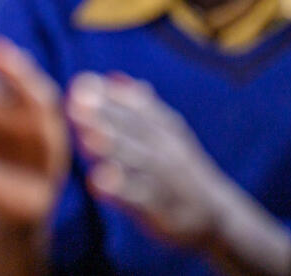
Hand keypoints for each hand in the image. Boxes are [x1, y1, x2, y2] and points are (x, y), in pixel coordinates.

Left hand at [66, 73, 235, 250]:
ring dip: (112, 149)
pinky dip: (120, 191)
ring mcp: (167, 178)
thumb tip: (114, 76)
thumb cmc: (177, 167)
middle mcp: (167, 148)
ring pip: (138, 161)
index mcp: (165, 127)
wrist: (215, 213)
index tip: (80, 82)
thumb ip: (140, 105)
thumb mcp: (166, 133)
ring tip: (86, 140)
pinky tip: (96, 184)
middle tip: (76, 105)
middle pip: (134, 129)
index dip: (109, 94)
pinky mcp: (163, 209)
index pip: (138, 105)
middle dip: (105, 116)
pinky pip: (141, 199)